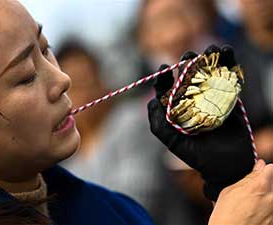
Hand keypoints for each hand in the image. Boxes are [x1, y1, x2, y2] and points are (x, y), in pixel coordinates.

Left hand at [147, 45, 255, 200]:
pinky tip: (226, 52)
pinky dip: (228, 62)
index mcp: (176, 108)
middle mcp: (192, 99)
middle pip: (188, 75)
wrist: (227, 165)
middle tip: (188, 56)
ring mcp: (211, 96)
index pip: (167, 88)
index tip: (163, 69)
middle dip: (187, 62)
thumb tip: (151, 102)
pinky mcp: (229, 95)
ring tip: (211, 49)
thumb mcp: (173, 142)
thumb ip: (158, 124)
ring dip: (208, 57)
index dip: (163, 77)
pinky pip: (228, 75)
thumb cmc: (197, 155)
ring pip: (208, 71)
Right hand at [209, 160, 272, 224]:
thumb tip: (259, 165)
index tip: (256, 173)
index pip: (271, 168)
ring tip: (252, 204)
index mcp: (260, 186)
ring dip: (266, 196)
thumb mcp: (230, 191)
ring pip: (272, 195)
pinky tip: (253, 213)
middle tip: (253, 189)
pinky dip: (266, 208)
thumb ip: (247, 177)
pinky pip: (272, 209)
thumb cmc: (225, 216)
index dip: (263, 169)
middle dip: (265, 183)